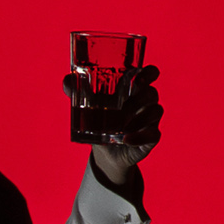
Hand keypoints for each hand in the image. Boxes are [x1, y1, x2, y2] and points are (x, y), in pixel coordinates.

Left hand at [73, 60, 162, 190]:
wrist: (105, 151)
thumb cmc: (100, 119)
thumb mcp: (88, 104)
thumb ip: (77, 90)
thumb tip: (67, 80)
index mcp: (132, 89)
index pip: (149, 74)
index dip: (150, 72)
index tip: (141, 77)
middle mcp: (144, 102)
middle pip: (152, 93)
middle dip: (139, 98)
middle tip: (124, 107)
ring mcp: (150, 119)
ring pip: (156, 111)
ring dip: (139, 118)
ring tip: (120, 126)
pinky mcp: (151, 137)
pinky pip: (154, 134)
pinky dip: (140, 137)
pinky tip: (126, 140)